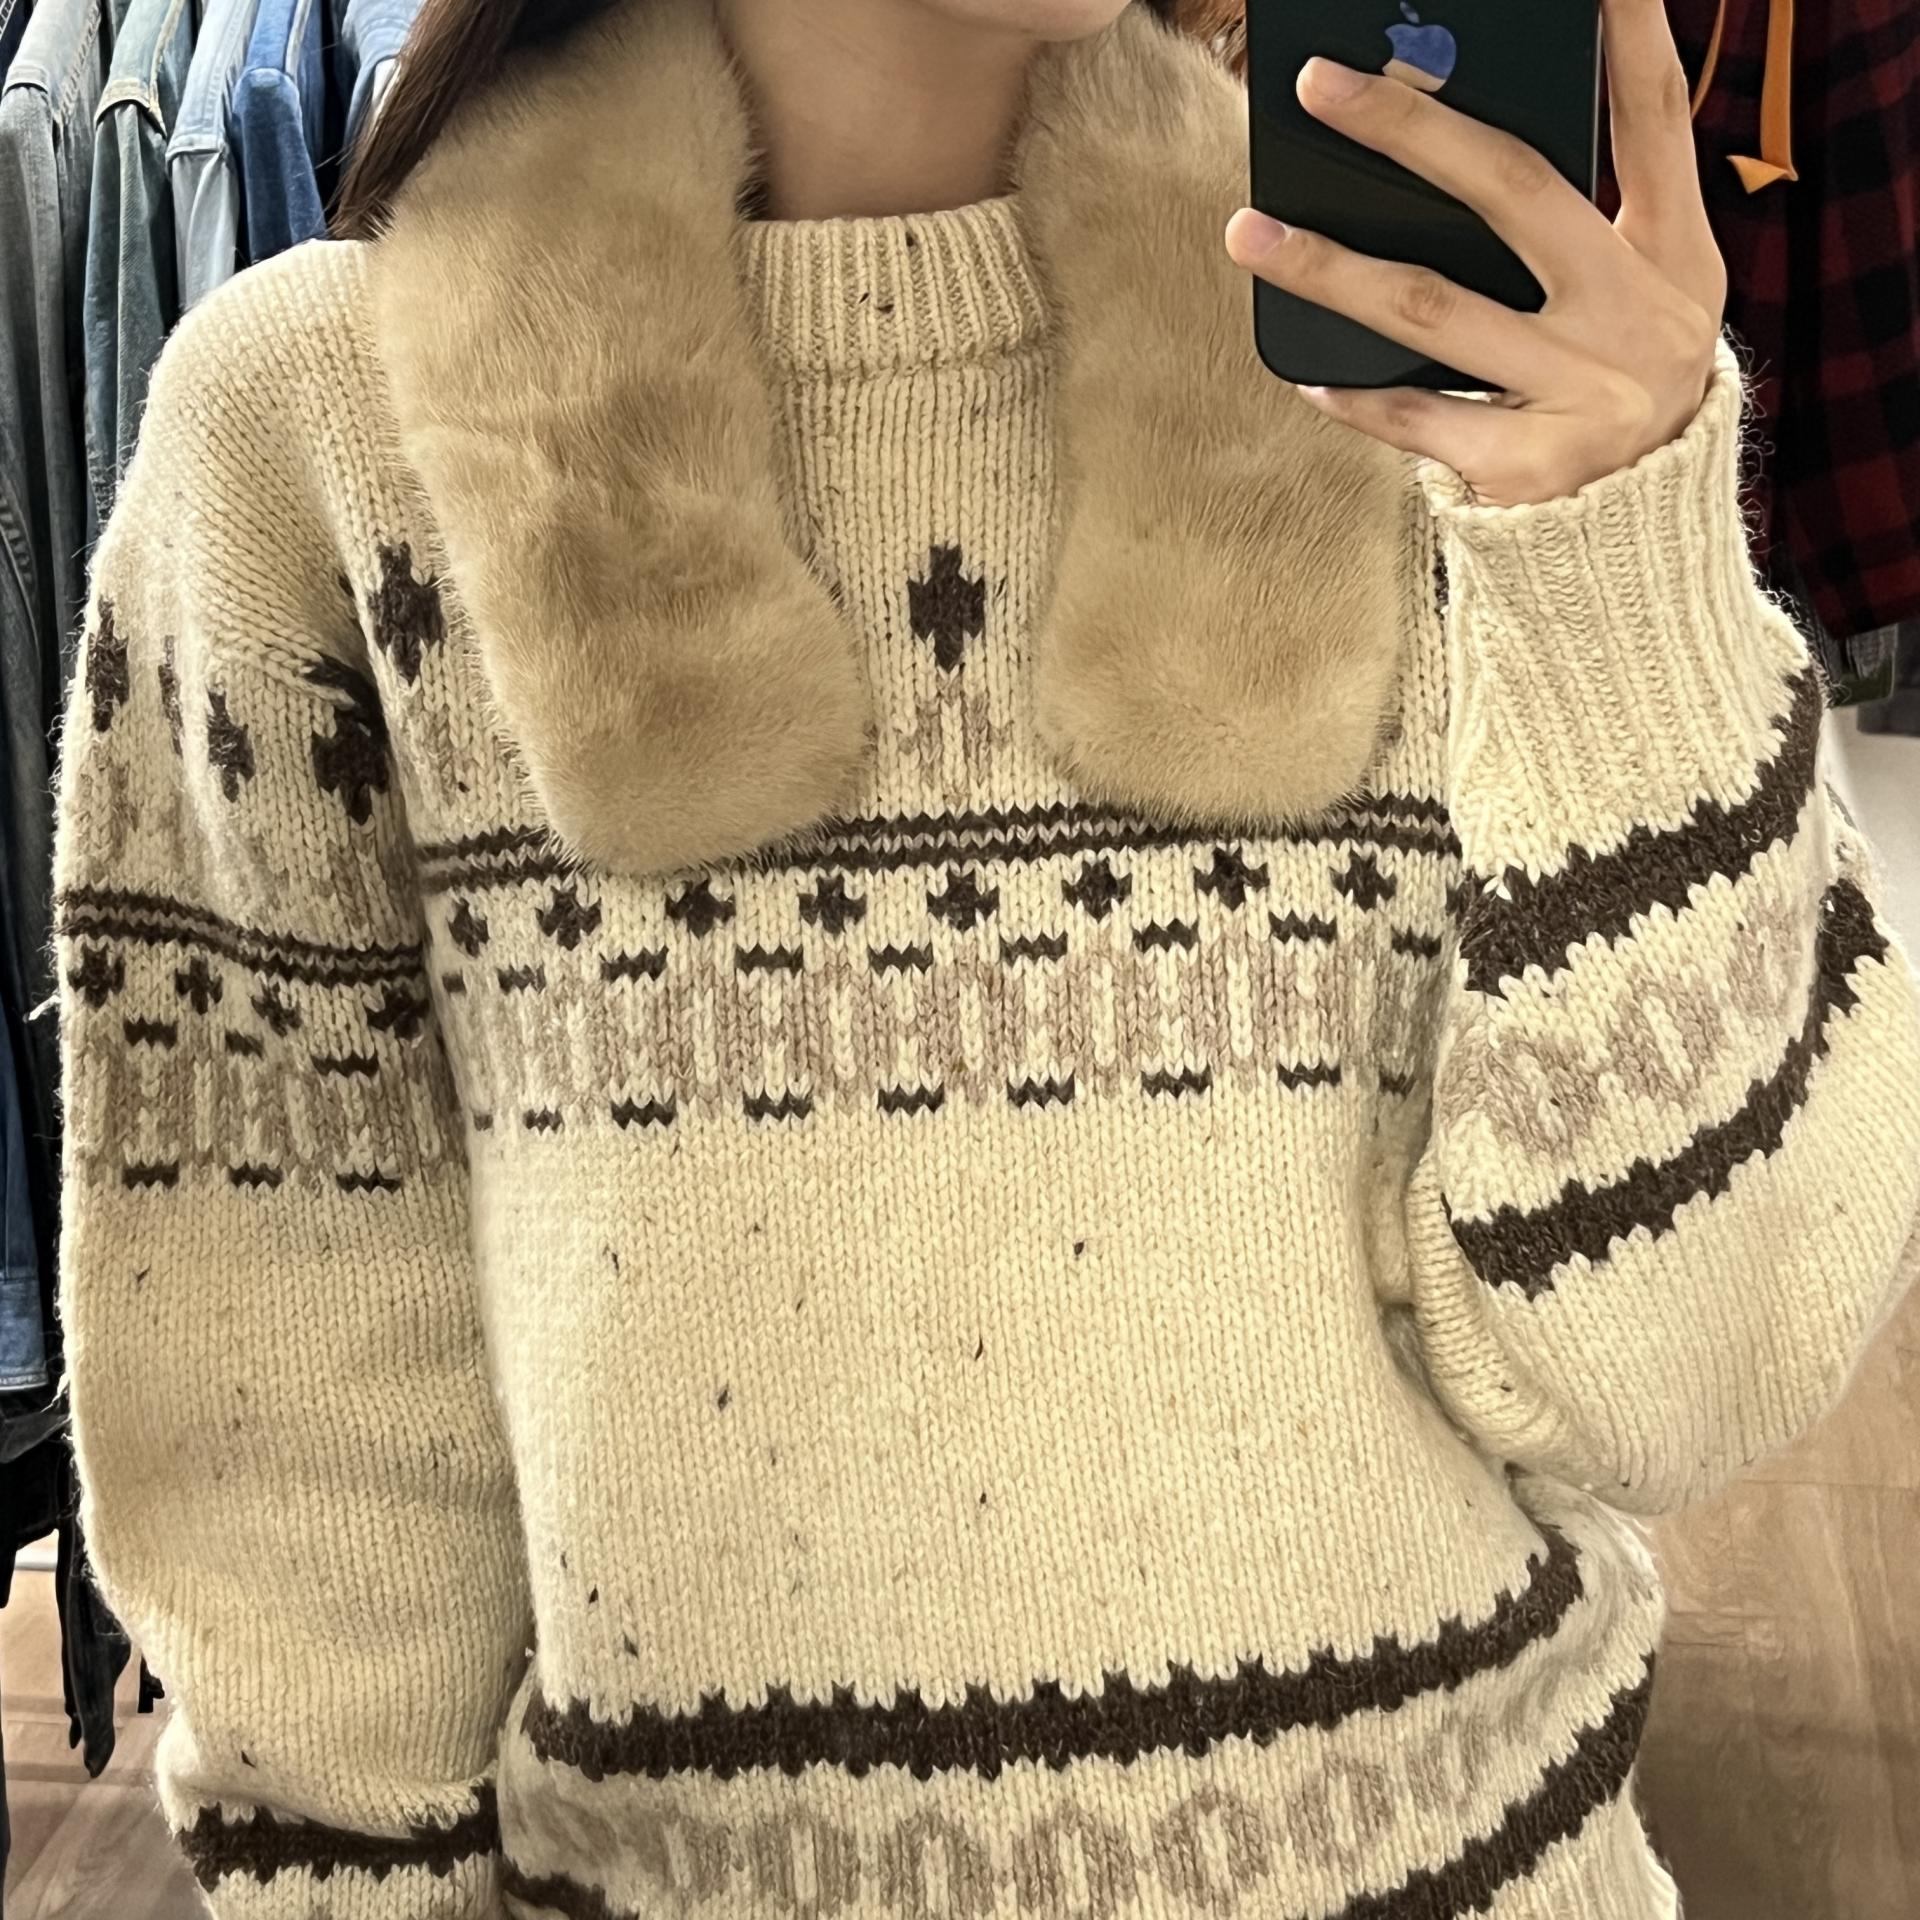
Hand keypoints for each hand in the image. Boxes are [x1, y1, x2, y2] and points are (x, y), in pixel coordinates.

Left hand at [1224, 0, 1727, 507]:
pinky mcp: (1527, 469)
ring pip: (1433, 308)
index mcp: (1675, 259)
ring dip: (1330, 266)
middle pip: (1516, 191)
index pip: (1656, 124)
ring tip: (1249, 232)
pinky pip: (1418, 418)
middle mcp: (1639, 317)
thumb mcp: (1634, 307)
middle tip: (1321, 84)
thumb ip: (1578, 231)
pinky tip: (1305, 369)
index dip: (1630, 41)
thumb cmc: (1612, 396)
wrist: (1635, 546)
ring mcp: (1585, 394)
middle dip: (1412, 129)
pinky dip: (1357, 393)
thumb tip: (1445, 148)